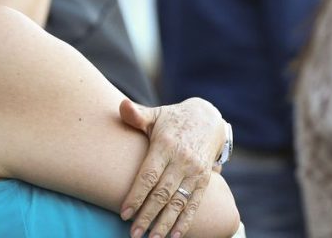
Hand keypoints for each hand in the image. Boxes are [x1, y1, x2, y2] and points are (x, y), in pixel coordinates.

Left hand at [119, 98, 226, 237]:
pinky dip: (186, 222)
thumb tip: (122, 106)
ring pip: (178, 202)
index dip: (137, 195)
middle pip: (162, 193)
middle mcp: (182, 160)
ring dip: (165, 223)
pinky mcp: (205, 179)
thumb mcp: (156, 114)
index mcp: (165, 145)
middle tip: (134, 233)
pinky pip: (195, 203)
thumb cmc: (173, 119)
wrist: (209, 118)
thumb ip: (137, 114)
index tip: (124, 213)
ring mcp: (195, 171)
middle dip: (147, 215)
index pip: (149, 175)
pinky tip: (175, 236)